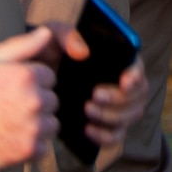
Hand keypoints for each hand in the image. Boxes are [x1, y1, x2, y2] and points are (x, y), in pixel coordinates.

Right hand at [0, 26, 59, 171]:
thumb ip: (22, 45)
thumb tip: (47, 33)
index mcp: (27, 75)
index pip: (49, 77)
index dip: (31, 81)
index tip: (11, 87)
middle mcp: (33, 101)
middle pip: (52, 101)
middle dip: (36, 102)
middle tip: (9, 105)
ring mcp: (32, 128)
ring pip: (51, 125)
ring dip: (37, 124)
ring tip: (10, 122)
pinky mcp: (27, 151)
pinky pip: (44, 148)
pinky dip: (31, 146)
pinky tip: (10, 139)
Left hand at [53, 24, 146, 149]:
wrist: (33, 77)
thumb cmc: (48, 50)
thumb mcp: (52, 34)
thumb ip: (66, 35)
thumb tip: (82, 52)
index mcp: (116, 57)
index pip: (137, 66)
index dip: (135, 75)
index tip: (124, 81)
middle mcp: (122, 83)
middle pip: (137, 95)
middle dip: (119, 98)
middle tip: (95, 95)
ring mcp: (116, 106)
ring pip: (129, 116)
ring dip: (111, 116)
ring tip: (87, 109)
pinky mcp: (105, 124)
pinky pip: (115, 136)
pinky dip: (105, 136)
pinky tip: (88, 130)